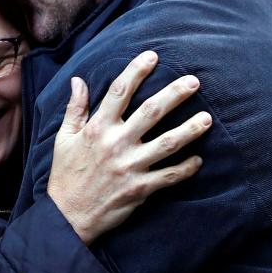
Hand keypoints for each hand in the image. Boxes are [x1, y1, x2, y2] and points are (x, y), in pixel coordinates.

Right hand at [48, 51, 211, 244]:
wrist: (67, 216)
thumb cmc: (65, 175)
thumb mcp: (63, 138)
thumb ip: (75, 108)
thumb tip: (78, 80)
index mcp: (97, 128)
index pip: (119, 91)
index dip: (137, 70)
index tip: (153, 55)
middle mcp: (116, 144)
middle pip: (152, 112)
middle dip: (175, 94)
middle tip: (194, 81)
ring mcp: (130, 167)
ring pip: (167, 144)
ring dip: (190, 130)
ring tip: (207, 118)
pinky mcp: (140, 189)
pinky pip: (169, 176)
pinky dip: (186, 168)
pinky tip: (198, 159)